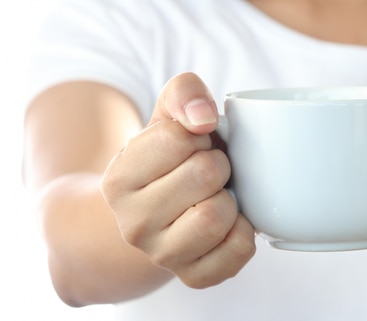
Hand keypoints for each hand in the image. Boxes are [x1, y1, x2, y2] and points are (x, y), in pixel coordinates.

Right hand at [101, 72, 255, 287]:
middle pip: (205, 174)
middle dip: (218, 163)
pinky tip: (229, 220)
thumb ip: (184, 93)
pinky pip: (238, 249)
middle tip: (208, 170)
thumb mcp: (168, 115)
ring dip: (230, 197)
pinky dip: (244, 229)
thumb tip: (203, 117)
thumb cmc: (171, 157)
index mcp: (119, 179)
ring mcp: (162, 255)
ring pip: (218, 216)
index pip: (180, 139)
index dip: (198, 134)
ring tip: (216, 195)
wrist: (160, 210)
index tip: (192, 145)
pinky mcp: (194, 276)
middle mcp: (132, 224)